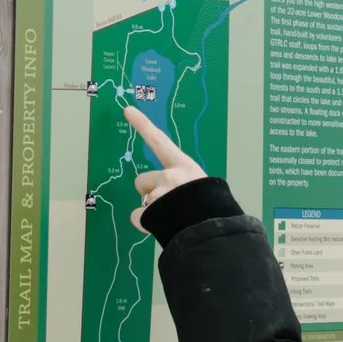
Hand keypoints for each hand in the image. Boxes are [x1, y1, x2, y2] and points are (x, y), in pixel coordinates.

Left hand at [125, 106, 207, 228]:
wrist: (212, 231)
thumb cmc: (215, 210)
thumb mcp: (206, 190)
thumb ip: (186, 186)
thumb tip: (176, 195)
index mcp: (185, 167)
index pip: (160, 141)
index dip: (143, 125)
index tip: (127, 110)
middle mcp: (169, 176)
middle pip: (142, 180)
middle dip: (148, 191)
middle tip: (166, 204)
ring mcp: (158, 194)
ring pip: (143, 202)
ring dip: (150, 209)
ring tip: (171, 219)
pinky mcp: (148, 213)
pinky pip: (138, 218)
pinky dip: (146, 225)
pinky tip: (161, 228)